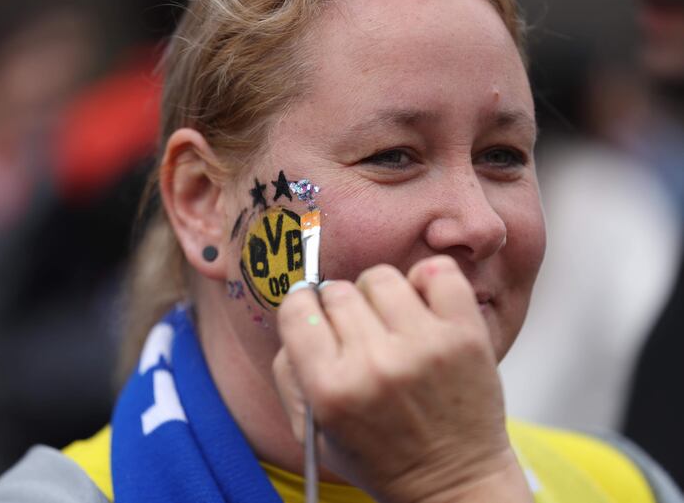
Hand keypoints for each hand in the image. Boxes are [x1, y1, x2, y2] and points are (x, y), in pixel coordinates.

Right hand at [273, 255, 532, 502]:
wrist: (454, 482)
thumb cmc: (381, 458)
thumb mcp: (313, 433)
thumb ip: (288, 373)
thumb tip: (295, 314)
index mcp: (331, 389)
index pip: (296, 310)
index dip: (301, 307)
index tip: (313, 313)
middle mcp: (376, 364)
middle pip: (338, 292)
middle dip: (340, 307)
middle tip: (356, 329)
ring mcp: (424, 346)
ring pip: (381, 278)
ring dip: (378, 294)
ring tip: (389, 322)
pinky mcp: (465, 335)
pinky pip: (437, 271)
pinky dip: (426, 279)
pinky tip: (422, 305)